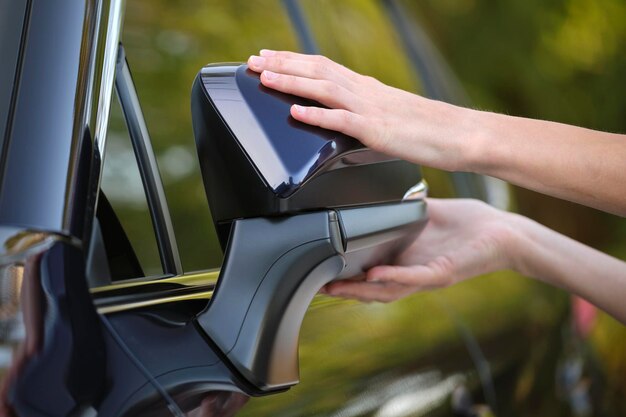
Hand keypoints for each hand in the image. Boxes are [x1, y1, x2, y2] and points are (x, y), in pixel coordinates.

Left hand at [247, 50, 473, 171]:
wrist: (460, 135)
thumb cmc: (429, 129)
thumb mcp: (390, 114)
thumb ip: (365, 112)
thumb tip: (342, 116)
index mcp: (367, 87)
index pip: (323, 66)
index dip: (292, 61)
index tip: (268, 58)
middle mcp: (365, 91)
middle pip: (317, 70)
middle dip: (281, 64)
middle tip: (253, 62)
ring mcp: (370, 108)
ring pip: (323, 88)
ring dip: (291, 81)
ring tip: (264, 78)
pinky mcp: (377, 130)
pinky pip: (341, 120)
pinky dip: (316, 114)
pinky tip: (295, 111)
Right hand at [321, 198, 520, 302]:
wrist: (504, 231)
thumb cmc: (470, 224)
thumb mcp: (427, 214)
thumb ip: (403, 208)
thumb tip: (381, 192)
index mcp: (407, 258)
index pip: (370, 272)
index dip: (346, 275)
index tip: (321, 270)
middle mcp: (414, 272)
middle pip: (372, 289)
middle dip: (345, 290)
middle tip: (317, 287)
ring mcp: (428, 276)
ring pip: (388, 291)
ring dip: (361, 291)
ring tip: (336, 288)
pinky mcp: (444, 272)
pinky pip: (415, 278)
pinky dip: (394, 278)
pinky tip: (375, 274)